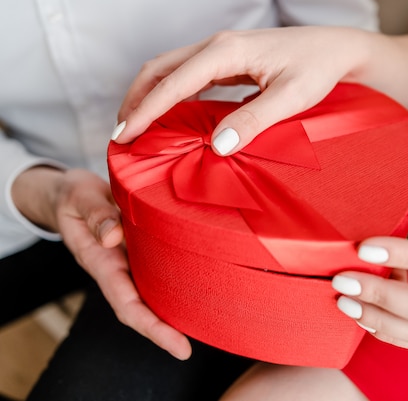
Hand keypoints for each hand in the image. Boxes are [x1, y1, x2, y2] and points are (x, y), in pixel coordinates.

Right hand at [12, 167, 191, 359]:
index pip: (127, 303)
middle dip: (163, 331)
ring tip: (202, 323)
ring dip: (173, 310)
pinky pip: (158, 272)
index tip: (177, 345)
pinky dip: (176, 284)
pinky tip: (198, 289)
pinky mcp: (141, 251)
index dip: (151, 327)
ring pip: (152, 293)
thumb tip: (113, 237)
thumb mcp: (79, 198)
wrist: (70, 194)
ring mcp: (130, 262)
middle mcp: (118, 268)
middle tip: (188, 348)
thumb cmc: (75, 197)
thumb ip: (95, 214)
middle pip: (141, 308)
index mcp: (101, 261)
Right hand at [114, 26, 372, 154]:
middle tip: (122, 134)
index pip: (174, 82)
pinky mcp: (229, 60)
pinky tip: (168, 115)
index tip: (125, 135)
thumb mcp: (291, 98)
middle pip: (160, 68)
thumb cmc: (317, 68)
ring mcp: (222, 51)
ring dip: (149, 95)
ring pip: (171, 69)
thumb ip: (254, 120)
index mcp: (227, 51)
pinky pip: (188, 75)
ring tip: (136, 126)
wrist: (336, 49)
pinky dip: (170, 93)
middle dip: (136, 99)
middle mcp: (218, 45)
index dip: (147, 110)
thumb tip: (216, 147)